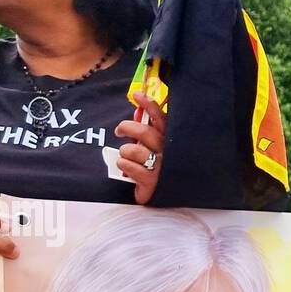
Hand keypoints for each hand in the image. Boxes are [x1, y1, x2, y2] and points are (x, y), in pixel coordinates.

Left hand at [114, 90, 165, 204]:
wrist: (167, 196)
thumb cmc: (159, 168)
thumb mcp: (156, 148)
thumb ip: (149, 130)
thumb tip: (137, 110)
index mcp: (170, 141)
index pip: (161, 118)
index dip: (149, 105)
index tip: (137, 95)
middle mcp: (168, 153)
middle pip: (143, 132)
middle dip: (126, 128)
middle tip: (119, 130)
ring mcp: (161, 167)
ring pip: (132, 150)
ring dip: (125, 152)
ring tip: (128, 157)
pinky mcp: (151, 182)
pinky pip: (127, 166)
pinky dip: (124, 165)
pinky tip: (128, 169)